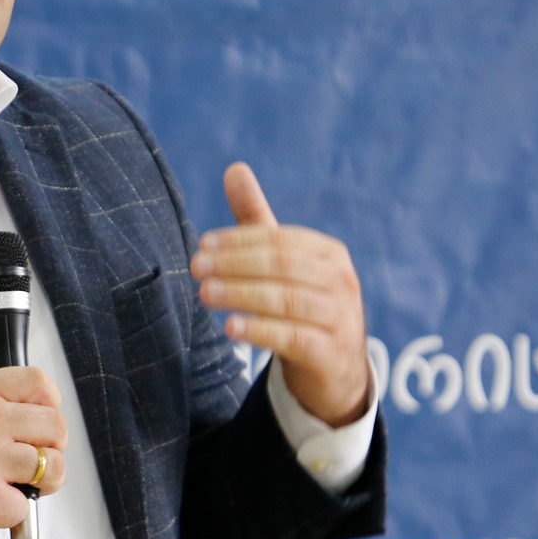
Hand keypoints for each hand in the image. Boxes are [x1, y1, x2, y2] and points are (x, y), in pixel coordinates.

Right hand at [0, 367, 68, 538]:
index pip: (40, 383)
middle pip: (56, 426)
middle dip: (52, 449)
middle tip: (33, 463)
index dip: (49, 405)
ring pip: (51, 467)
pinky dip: (13, 514)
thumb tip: (30, 413)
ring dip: (42, 484)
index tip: (40, 424)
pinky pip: (26, 507)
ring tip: (18, 487)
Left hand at [190, 162, 369, 427]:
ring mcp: (340, 318)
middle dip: (235, 264)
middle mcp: (340, 282)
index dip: (238, 240)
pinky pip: (295, 338)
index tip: (202, 246)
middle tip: (196, 268)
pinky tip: (231, 327)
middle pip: (283, 265)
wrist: (336, 370)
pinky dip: (261, 330)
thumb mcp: (282, 263)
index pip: (279, 239)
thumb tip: (233, 168)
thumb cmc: (302, 305)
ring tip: (205, 294)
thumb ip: (256, 220)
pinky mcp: (332, 354)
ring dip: (242, 295)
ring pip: (288, 300)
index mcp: (328, 254)